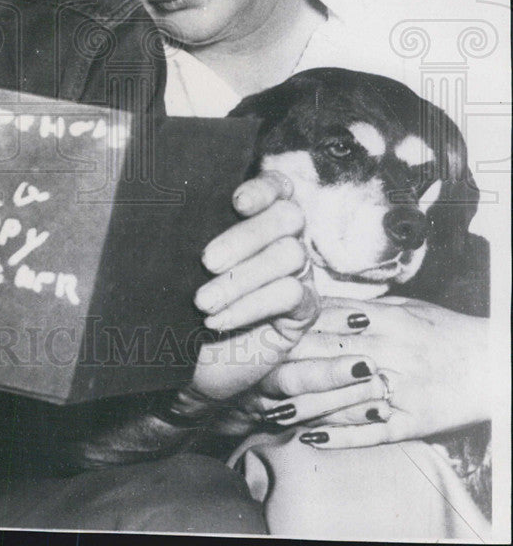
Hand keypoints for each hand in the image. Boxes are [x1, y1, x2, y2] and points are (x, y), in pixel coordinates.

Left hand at [189, 171, 319, 399]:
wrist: (190, 361)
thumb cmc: (182, 303)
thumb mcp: (180, 265)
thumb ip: (188, 235)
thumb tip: (168, 213)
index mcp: (257, 217)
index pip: (277, 187)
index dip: (263, 188)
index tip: (236, 203)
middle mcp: (284, 238)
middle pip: (286, 217)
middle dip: (245, 236)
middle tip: (206, 262)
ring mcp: (299, 273)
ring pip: (290, 254)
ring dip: (242, 277)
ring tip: (202, 301)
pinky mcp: (303, 310)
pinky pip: (291, 295)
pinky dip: (251, 306)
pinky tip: (217, 320)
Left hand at [276, 297, 489, 447]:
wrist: (495, 364)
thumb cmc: (445, 330)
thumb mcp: (404, 307)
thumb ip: (359, 306)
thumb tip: (316, 300)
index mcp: (386, 320)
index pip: (327, 322)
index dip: (289, 328)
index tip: (259, 330)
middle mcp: (390, 354)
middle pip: (326, 358)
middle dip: (286, 366)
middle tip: (249, 372)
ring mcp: (401, 391)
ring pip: (342, 400)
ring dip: (302, 407)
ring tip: (267, 410)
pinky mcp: (412, 422)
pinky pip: (371, 432)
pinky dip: (340, 436)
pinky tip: (310, 438)